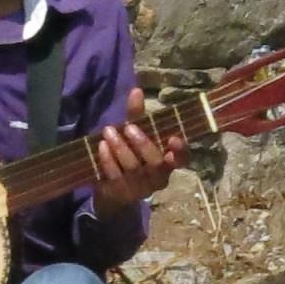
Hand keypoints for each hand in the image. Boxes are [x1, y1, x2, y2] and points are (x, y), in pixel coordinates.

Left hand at [88, 88, 183, 215]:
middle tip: (129, 127)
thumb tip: (136, 90)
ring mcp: (139, 188)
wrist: (113, 191)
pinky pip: (115, 176)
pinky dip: (108, 160)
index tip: (174, 138)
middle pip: (156, 163)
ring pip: (133, 168)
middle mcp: (158, 178)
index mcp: (168, 163)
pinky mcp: (121, 193)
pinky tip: (101, 146)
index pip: (183, 159)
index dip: (181, 151)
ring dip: (121, 148)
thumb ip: (138, 115)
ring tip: (108, 131)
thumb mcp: (135, 134)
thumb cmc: (130, 157)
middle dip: (143, 144)